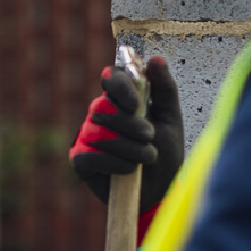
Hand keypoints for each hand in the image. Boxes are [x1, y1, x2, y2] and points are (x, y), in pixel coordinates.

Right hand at [67, 55, 183, 210]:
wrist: (161, 192)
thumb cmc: (165, 153)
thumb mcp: (171, 120)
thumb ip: (164, 89)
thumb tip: (156, 59)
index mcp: (120, 100)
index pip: (111, 78)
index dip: (120, 87)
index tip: (136, 105)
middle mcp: (99, 115)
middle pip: (103, 107)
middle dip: (131, 125)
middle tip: (150, 138)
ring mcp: (87, 137)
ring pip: (98, 133)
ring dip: (128, 148)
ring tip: (146, 158)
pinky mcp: (80, 160)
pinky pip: (89, 155)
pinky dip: (114, 164)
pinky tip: (129, 171)